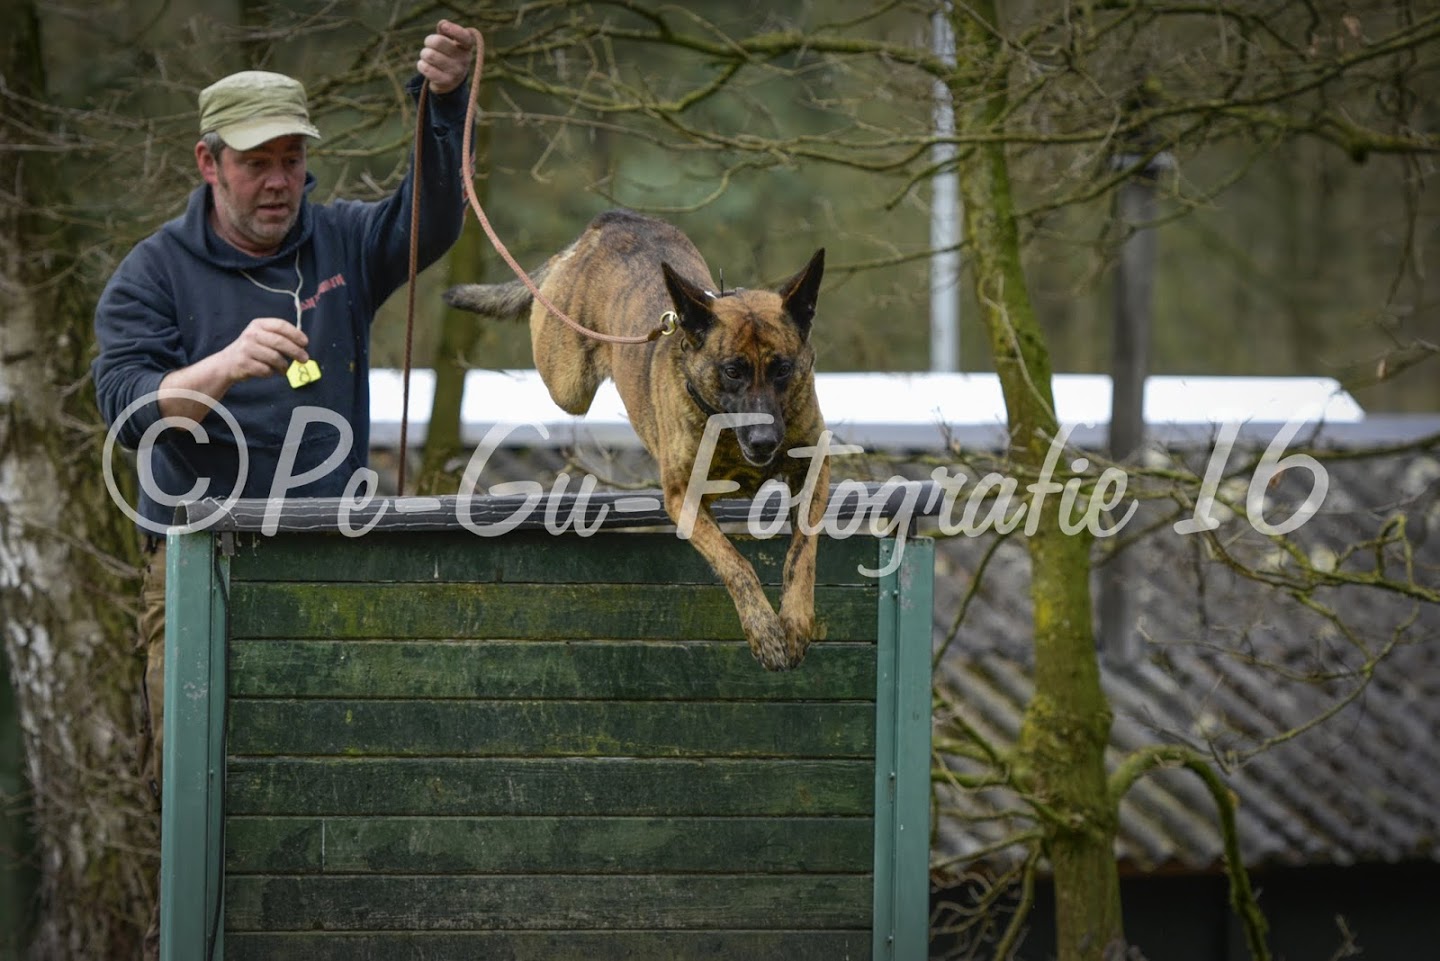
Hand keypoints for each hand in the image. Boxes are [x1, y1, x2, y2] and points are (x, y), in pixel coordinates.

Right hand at [156, 318, 308, 422]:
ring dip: (283, 366)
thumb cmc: (252, 350)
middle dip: (296, 351)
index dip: (295, 334)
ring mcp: (246, 349)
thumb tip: (303, 345)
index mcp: (258, 324)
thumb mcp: (262, 337)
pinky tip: (270, 372)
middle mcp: (251, 334)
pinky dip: (271, 373)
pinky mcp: (243, 363)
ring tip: (284, 369)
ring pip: (275, 358)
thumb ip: (279, 337)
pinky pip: (266, 370)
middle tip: (305, 359)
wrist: (227, 364)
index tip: (305, 343)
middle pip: (280, 342)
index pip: (280, 325)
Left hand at [417, 20, 475, 95]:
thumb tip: (442, 24)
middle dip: (429, 41)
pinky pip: (425, 68)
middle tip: (429, 45)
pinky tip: (426, 66)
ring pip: (429, 55)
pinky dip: (421, 65)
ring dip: (424, 54)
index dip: (454, 30)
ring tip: (428, 57)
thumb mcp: (449, 41)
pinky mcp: (446, 82)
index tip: (443, 26)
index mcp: (466, 46)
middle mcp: (464, 59)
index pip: (464, 36)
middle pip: (438, 42)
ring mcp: (456, 72)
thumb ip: (445, 31)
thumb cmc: (448, 54)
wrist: (451, 81)